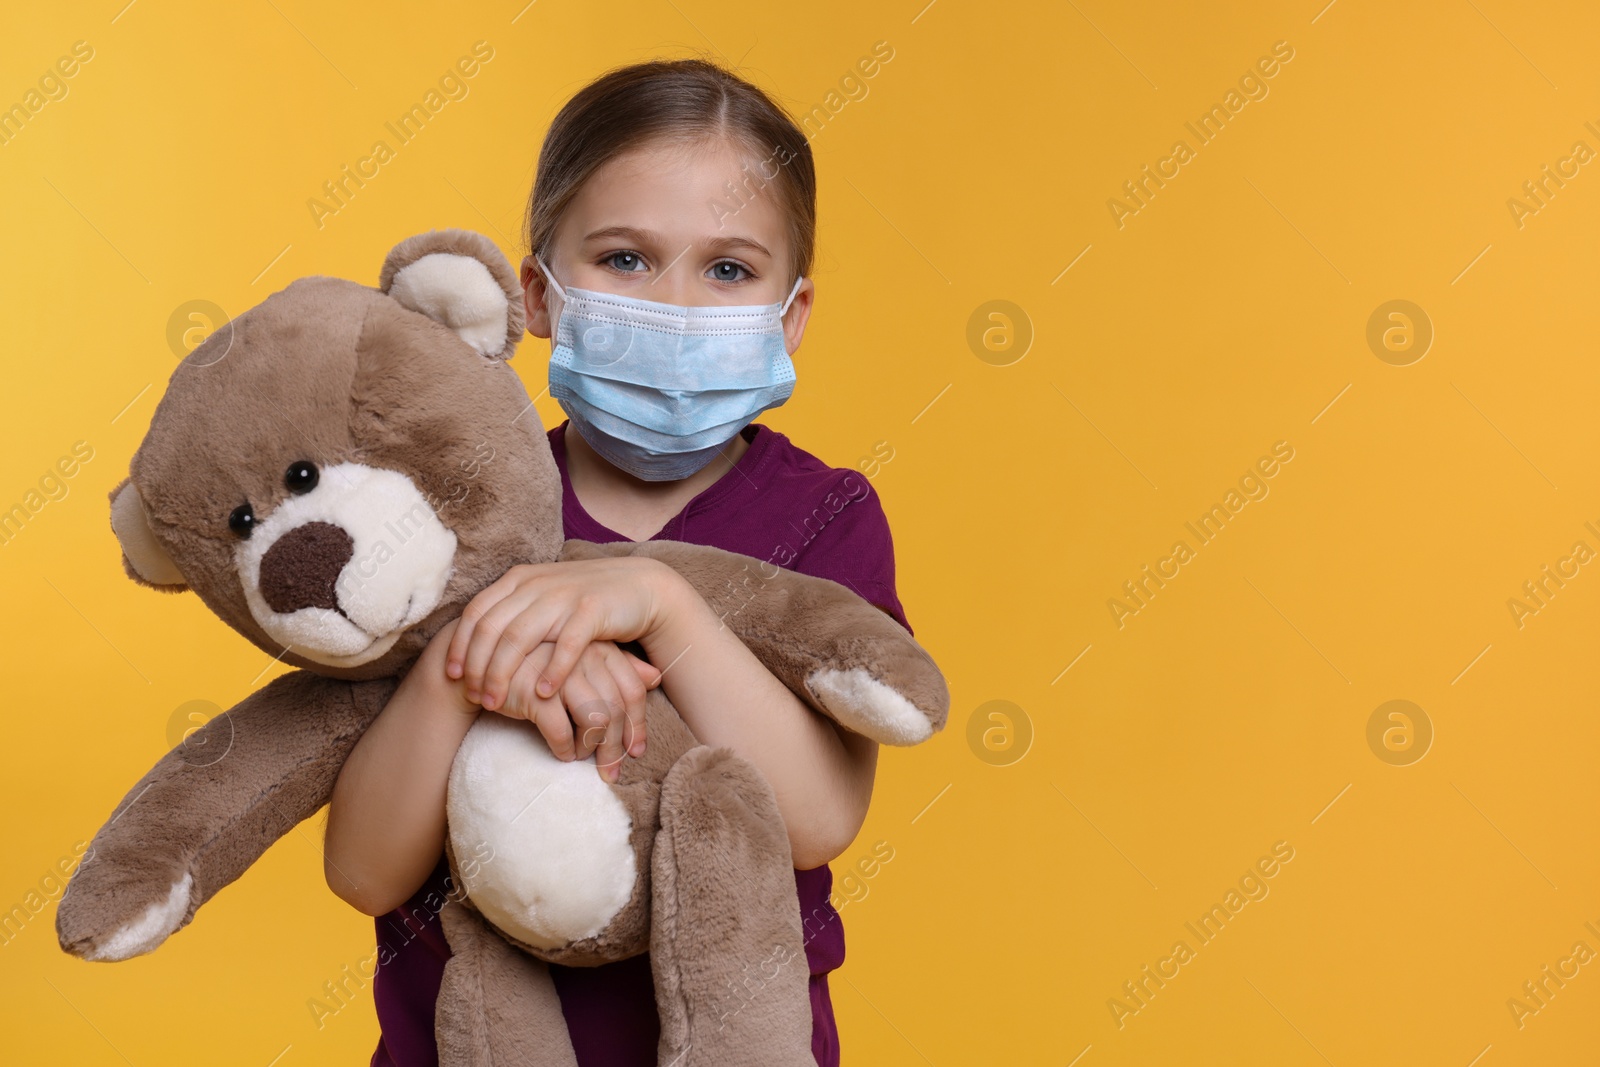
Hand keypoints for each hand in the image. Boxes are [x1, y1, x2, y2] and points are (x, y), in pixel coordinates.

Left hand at [446, 556, 672, 710]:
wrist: (638, 586)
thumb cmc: (585, 600)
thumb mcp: (542, 597)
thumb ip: (512, 612)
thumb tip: (474, 643)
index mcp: (520, 579)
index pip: (477, 612)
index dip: (461, 645)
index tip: (453, 675)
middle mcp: (537, 584)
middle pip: (493, 629)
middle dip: (478, 667)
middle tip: (474, 697)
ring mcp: (564, 596)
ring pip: (520, 637)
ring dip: (503, 673)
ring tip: (496, 703)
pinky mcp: (593, 610)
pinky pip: (566, 643)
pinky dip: (552, 670)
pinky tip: (542, 693)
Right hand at [495, 639, 659, 781]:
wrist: (483, 661)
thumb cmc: (539, 663)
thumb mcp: (581, 660)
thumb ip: (619, 666)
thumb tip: (656, 677)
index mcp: (599, 648)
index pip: (632, 691)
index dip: (638, 725)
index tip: (636, 751)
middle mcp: (583, 657)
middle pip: (616, 710)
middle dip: (616, 747)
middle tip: (611, 772)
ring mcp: (559, 674)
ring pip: (596, 721)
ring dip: (592, 749)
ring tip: (583, 759)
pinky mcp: (534, 694)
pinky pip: (562, 731)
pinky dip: (565, 749)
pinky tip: (562, 754)